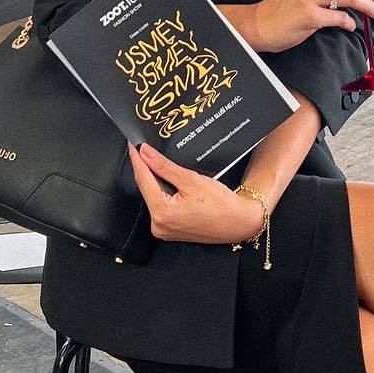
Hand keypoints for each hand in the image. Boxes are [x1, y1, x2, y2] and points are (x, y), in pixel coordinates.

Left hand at [128, 142, 268, 246]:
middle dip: (144, 167)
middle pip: (146, 188)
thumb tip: (146, 153)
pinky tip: (163, 176)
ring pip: (152, 195)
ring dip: (153, 178)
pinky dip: (160, 189)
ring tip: (152, 158)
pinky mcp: (169, 228)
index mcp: (162, 214)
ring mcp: (163, 229)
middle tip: (142, 147)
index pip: (143, 179)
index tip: (133, 144)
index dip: (137, 159)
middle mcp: (159, 225)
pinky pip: (159, 204)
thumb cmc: (222, 205)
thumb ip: (165, 167)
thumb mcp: (192, 181)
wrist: (240, 222)